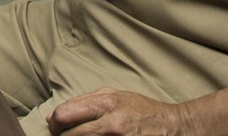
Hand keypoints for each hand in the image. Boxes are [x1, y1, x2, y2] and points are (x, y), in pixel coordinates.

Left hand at [46, 88, 192, 134]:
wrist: (175, 127)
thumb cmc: (142, 110)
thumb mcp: (114, 96)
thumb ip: (82, 103)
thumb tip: (52, 117)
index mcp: (105, 103)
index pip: (64, 115)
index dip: (55, 124)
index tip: (57, 128)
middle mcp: (110, 124)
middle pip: (69, 135)